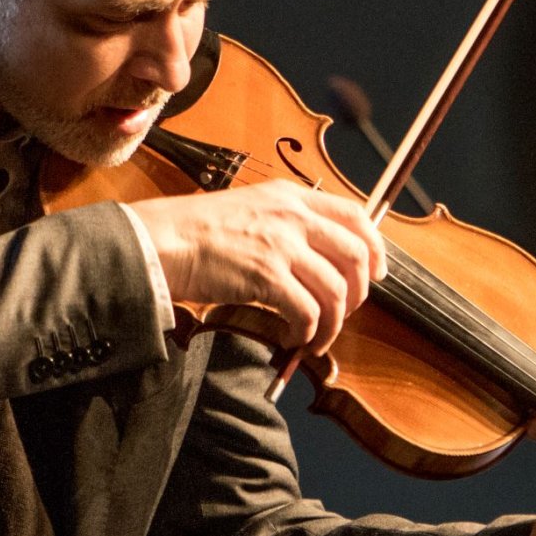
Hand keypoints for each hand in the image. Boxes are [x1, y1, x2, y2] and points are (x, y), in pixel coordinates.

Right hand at [130, 181, 386, 354]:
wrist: (159, 241)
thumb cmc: (195, 231)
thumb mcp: (250, 210)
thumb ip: (286, 224)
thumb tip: (318, 259)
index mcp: (291, 196)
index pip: (356, 215)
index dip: (375, 247)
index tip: (375, 273)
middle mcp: (292, 216)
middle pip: (356, 255)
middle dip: (359, 293)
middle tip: (345, 313)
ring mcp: (281, 245)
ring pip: (337, 290)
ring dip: (334, 323)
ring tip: (317, 338)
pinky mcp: (267, 276)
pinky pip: (309, 312)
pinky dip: (309, 333)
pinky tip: (294, 339)